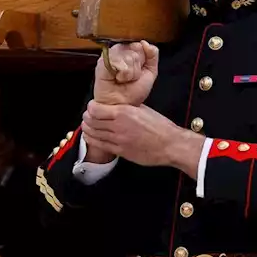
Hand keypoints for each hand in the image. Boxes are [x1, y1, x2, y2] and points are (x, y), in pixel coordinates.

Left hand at [81, 101, 203, 171]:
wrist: (170, 144)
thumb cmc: (159, 126)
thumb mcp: (142, 109)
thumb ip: (127, 107)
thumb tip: (115, 104)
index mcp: (123, 112)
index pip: (95, 109)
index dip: (90, 107)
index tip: (92, 107)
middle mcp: (118, 126)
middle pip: (91, 122)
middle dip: (87, 118)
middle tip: (87, 116)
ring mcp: (118, 140)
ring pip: (93, 134)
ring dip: (87, 129)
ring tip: (88, 126)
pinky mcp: (120, 151)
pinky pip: (100, 145)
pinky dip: (93, 140)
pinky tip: (92, 137)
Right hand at [93, 41, 158, 105]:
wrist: (122, 106)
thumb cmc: (133, 92)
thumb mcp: (150, 72)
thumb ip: (152, 55)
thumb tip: (145, 42)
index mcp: (128, 51)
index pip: (140, 44)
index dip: (142, 60)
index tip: (137, 71)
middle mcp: (117, 51)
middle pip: (135, 48)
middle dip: (137, 67)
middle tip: (130, 78)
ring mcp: (109, 56)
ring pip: (129, 55)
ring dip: (130, 72)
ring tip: (123, 80)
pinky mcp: (102, 62)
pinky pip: (119, 61)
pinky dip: (123, 74)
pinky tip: (117, 79)